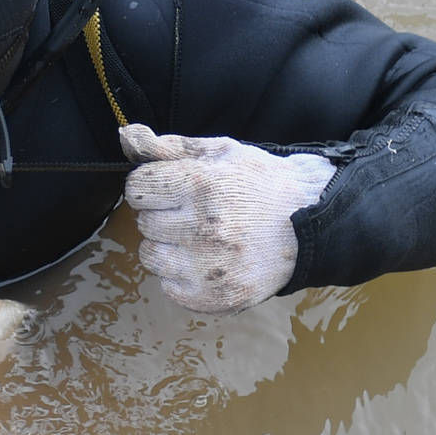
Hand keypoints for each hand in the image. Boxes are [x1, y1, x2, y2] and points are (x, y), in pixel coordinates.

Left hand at [119, 122, 336, 314]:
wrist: (309, 223)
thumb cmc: (258, 183)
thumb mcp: (219, 152)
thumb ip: (167, 146)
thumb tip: (126, 137)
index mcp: (203, 186)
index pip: (137, 188)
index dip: (153, 186)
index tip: (174, 188)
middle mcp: (205, 228)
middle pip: (144, 222)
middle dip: (163, 214)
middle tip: (196, 213)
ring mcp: (210, 268)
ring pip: (150, 256)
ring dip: (167, 246)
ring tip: (200, 238)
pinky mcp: (216, 297)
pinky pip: (168, 287)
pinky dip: (181, 276)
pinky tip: (207, 261)